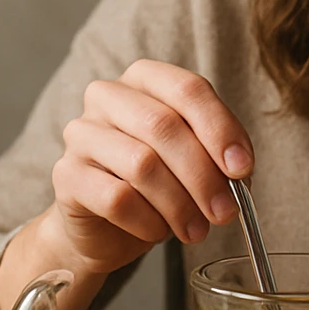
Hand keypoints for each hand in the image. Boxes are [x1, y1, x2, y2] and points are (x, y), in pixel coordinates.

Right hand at [44, 59, 252, 275]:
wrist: (105, 228)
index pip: (188, 88)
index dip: (220, 129)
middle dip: (203, 175)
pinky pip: (116, 199)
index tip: (242, 168)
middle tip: (225, 211)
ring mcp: (81, 133)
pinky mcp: (66, 175)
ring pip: (141, 164)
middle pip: (163, 126)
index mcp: (145, 79)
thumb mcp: (195, 161)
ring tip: (195, 229)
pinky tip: (158, 230)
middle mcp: (107, 96)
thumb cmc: (156, 185)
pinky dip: (148, 222)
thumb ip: (217, 156)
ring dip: (179, 204)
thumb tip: (238, 170)